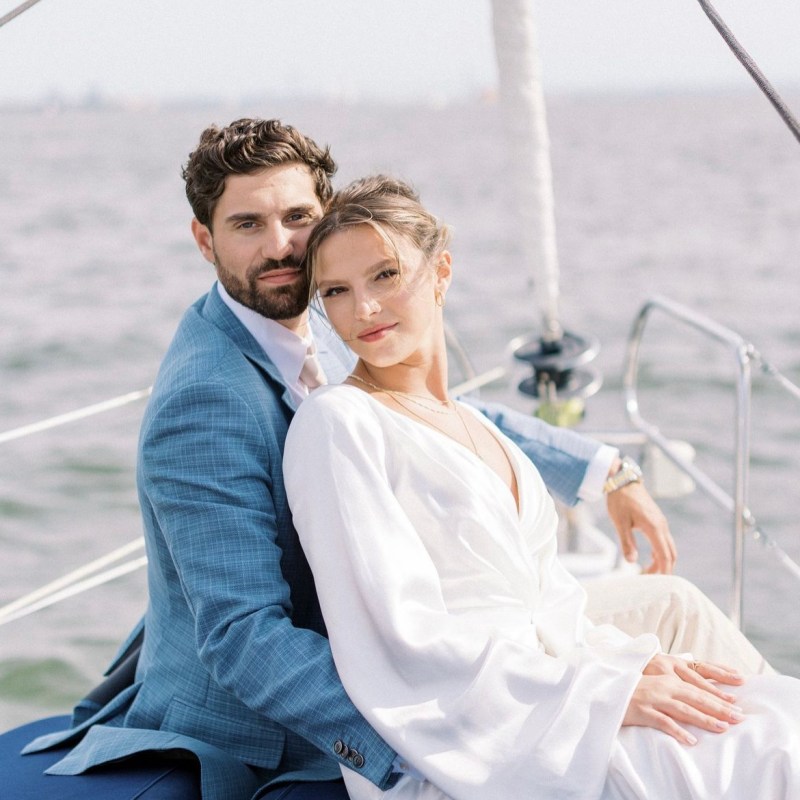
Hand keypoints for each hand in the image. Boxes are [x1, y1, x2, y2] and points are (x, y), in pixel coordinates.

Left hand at [606, 481, 675, 573]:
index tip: (652, 582)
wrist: (622, 481)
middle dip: (663, 570)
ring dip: (662, 561)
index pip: (664, 555)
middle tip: (649, 580)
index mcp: (654, 527)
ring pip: (669, 548)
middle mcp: (662, 526)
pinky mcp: (658, 521)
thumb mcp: (620, 522)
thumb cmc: (620, 500)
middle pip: (671, 554)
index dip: (661, 571)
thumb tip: (632, 562)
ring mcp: (661, 523)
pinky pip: (664, 541)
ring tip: (648, 572)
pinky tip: (650, 558)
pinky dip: (660, 552)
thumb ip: (626, 543)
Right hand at [623, 654, 745, 744]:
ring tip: (722, 728)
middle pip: (696, 698)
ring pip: (684, 709)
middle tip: (739, 718)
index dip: (719, 697)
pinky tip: (691, 741)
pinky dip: (678, 731)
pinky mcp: (642, 711)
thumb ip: (675, 688)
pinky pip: (663, 722)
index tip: (737, 706)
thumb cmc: (632, 689)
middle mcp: (663, 686)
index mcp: (668, 677)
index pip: (699, 688)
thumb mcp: (656, 684)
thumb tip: (698, 700)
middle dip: (719, 708)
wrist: (605, 690)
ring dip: (705, 719)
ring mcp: (653, 698)